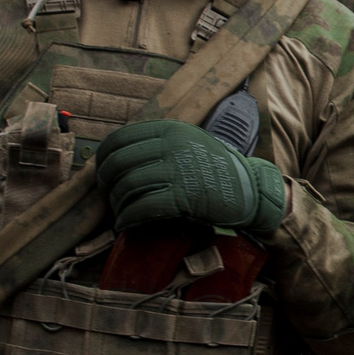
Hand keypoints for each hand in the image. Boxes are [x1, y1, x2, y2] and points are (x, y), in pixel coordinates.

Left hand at [95, 118, 286, 239]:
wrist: (250, 190)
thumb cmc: (217, 168)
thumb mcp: (190, 141)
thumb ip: (160, 142)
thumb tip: (120, 155)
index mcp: (170, 130)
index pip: (119, 140)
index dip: (103, 159)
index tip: (103, 173)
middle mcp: (171, 146)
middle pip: (118, 164)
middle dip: (107, 184)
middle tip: (109, 196)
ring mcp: (177, 171)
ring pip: (127, 186)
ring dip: (117, 205)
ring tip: (119, 213)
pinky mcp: (183, 197)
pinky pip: (142, 207)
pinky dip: (128, 218)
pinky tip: (126, 224)